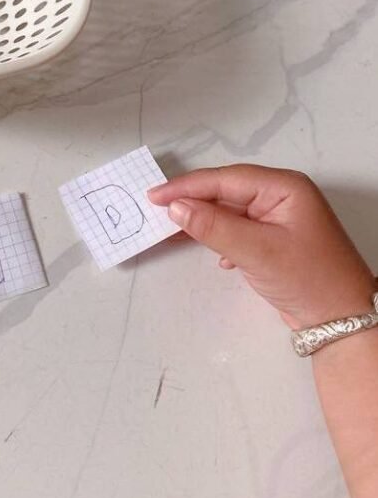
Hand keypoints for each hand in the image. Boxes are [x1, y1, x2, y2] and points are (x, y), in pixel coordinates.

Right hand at [148, 165, 375, 329]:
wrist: (342, 319)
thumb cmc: (311, 279)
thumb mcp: (257, 251)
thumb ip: (214, 227)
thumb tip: (177, 208)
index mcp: (284, 187)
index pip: (225, 179)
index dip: (187, 186)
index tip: (155, 196)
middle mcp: (280, 197)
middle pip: (225, 192)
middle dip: (192, 202)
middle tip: (156, 212)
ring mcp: (277, 219)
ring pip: (228, 212)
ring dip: (204, 222)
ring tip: (173, 231)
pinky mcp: (273, 240)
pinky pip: (237, 230)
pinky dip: (219, 239)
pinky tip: (216, 255)